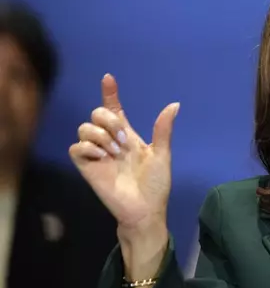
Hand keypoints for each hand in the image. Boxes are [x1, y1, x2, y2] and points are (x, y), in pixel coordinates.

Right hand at [69, 74, 178, 244]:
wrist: (145, 209)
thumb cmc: (155, 185)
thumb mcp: (162, 154)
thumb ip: (163, 130)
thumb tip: (174, 104)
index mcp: (128, 136)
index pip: (114, 109)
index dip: (110, 93)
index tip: (109, 78)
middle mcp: (110, 141)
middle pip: (96, 113)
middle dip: (108, 120)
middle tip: (123, 141)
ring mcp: (97, 154)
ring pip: (84, 127)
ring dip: (100, 135)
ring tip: (115, 153)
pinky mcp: (86, 166)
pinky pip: (76, 147)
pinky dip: (88, 148)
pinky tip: (102, 158)